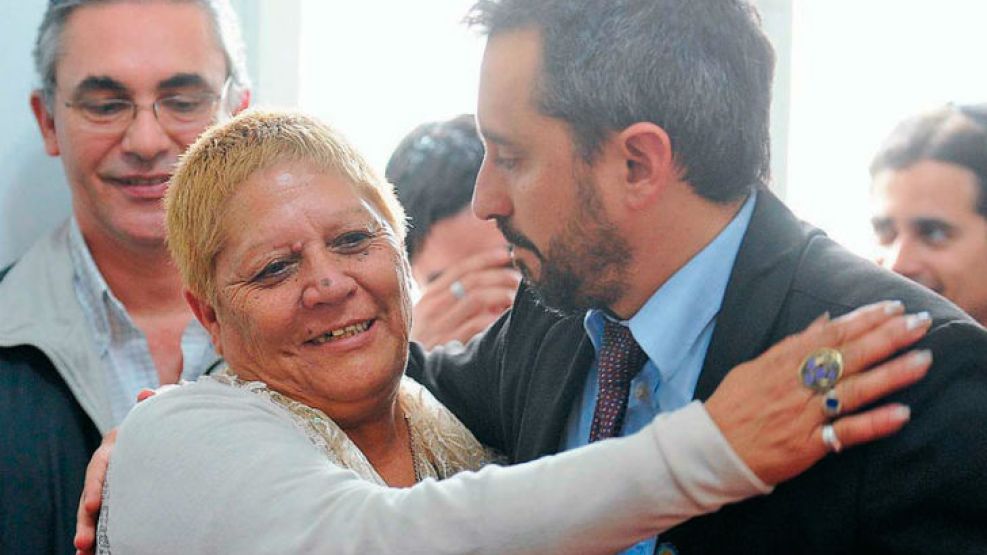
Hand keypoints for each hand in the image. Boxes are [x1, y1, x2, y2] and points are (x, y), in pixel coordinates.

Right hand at [74, 388, 160, 553]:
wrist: (175, 431)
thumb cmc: (167, 420)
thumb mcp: (161, 410)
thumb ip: (155, 401)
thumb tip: (144, 394)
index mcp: (116, 445)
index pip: (100, 465)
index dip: (94, 485)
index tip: (92, 504)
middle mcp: (110, 465)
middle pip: (92, 494)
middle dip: (86, 519)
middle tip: (83, 542)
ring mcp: (113, 482)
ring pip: (94, 510)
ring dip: (88, 532)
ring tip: (84, 552)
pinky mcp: (120, 497)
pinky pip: (107, 518)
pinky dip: (100, 536)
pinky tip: (92, 553)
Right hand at [411, 248, 520, 348]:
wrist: (405, 379)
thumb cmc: (426, 350)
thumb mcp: (432, 322)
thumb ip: (454, 303)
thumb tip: (495, 290)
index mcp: (428, 299)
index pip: (460, 271)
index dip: (485, 259)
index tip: (507, 253)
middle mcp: (431, 309)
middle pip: (471, 282)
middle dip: (500, 276)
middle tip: (521, 279)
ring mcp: (438, 328)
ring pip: (476, 299)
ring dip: (502, 294)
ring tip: (517, 297)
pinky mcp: (447, 348)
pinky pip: (476, 325)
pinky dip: (495, 319)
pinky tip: (507, 320)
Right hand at [705, 301, 931, 484]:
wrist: (711, 449)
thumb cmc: (734, 406)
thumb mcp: (757, 366)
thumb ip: (794, 345)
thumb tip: (824, 321)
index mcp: (783, 361)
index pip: (830, 334)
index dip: (863, 319)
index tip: (893, 307)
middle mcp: (796, 383)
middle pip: (848, 356)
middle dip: (887, 338)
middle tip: (919, 324)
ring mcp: (803, 413)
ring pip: (853, 390)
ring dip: (891, 375)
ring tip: (923, 361)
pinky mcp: (808, 444)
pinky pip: (846, 432)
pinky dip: (873, 423)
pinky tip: (901, 414)